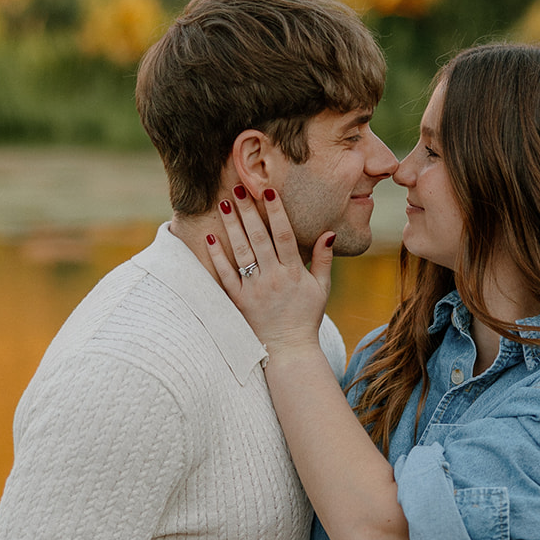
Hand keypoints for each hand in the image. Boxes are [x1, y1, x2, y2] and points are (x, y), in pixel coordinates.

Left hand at [208, 187, 333, 349]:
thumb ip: (323, 260)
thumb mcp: (322, 289)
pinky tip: (210, 238)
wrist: (289, 350)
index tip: (268, 192)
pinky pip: (227, 276)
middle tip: (238, 188)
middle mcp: (273, 278)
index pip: (284, 235)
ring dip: (232, 227)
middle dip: (249, 212)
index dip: (276, 212)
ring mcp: (255, 289)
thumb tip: (329, 233)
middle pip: (259, 238)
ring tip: (224, 204)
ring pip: (241, 252)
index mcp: (294, 272)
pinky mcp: (240, 301)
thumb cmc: (306, 318)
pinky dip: (218, 258)